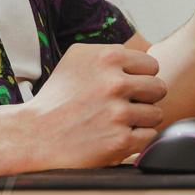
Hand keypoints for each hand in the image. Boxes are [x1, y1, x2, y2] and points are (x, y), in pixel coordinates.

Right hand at [21, 43, 167, 169]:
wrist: (35, 134)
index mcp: (107, 57)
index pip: (151, 65)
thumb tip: (145, 57)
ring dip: (141, 119)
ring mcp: (118, 113)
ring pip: (156, 114)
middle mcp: (115, 82)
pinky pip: (149, 136)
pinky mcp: (120, 141)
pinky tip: (116, 135)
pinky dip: (136, 139)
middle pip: (159, 88)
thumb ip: (111, 53)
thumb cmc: (58, 96)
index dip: (140, 77)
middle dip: (145, 97)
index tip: (126, 86)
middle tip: (126, 104)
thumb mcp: (77, 58)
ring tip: (117, 121)